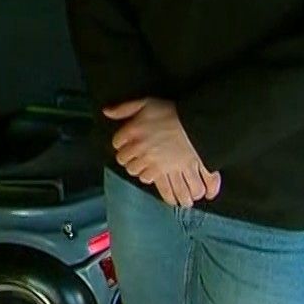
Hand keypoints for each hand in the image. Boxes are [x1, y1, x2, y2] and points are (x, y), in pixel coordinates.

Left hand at [104, 98, 222, 206]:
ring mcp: (160, 167)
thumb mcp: (145, 103)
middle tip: (142, 165)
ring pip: (147, 179)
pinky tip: (180, 200)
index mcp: (134, 137)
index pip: (119, 149)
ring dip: (153, 182)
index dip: (123, 148)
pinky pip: (172, 188)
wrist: (196, 121)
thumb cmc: (171, 112)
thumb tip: (107, 111)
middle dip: (135, 167)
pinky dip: (174, 195)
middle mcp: (144, 155)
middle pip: (131, 168)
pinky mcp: (177, 173)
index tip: (128, 148)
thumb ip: (124, 108)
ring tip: (159, 182)